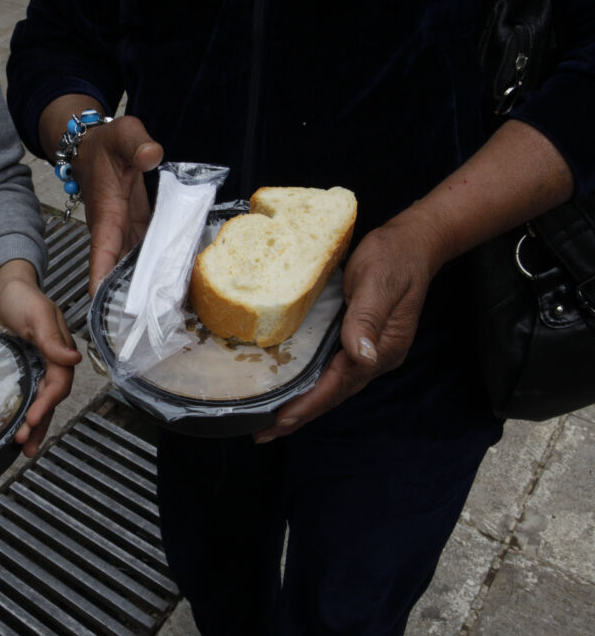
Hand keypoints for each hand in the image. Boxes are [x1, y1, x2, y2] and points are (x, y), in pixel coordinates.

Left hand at [0, 260, 81, 455]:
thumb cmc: (21, 296)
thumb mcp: (38, 313)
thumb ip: (52, 338)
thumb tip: (72, 360)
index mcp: (60, 351)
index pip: (59, 383)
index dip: (47, 404)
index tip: (33, 419)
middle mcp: (50, 363)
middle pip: (50, 400)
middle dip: (40, 424)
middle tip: (26, 443)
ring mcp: (34, 368)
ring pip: (37, 402)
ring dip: (33, 426)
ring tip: (23, 448)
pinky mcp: (18, 371)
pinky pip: (22, 396)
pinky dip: (19, 413)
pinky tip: (12, 428)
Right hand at [38, 96, 162, 296]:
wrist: (98, 147)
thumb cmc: (106, 144)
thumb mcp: (122, 134)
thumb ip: (136, 144)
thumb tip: (152, 154)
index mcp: (108, 215)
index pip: (103, 251)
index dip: (102, 277)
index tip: (101, 303)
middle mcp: (116, 232)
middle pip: (122, 271)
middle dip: (134, 297)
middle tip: (154, 320)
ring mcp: (128, 235)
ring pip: (139, 268)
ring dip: (152, 288)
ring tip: (173, 313)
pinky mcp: (141, 231)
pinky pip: (153, 256)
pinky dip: (164, 271)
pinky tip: (182, 286)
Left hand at [252, 209, 443, 442]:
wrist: (413, 242)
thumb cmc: (394, 257)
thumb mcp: (378, 282)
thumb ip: (367, 318)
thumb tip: (361, 355)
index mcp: (383, 347)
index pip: (339, 384)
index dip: (309, 404)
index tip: (281, 421)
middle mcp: (376, 356)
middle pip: (333, 394)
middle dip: (299, 415)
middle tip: (263, 433)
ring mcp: (369, 351)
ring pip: (332, 386)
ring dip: (303, 405)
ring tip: (270, 421)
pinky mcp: (359, 340)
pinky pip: (332, 371)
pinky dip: (311, 385)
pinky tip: (292, 389)